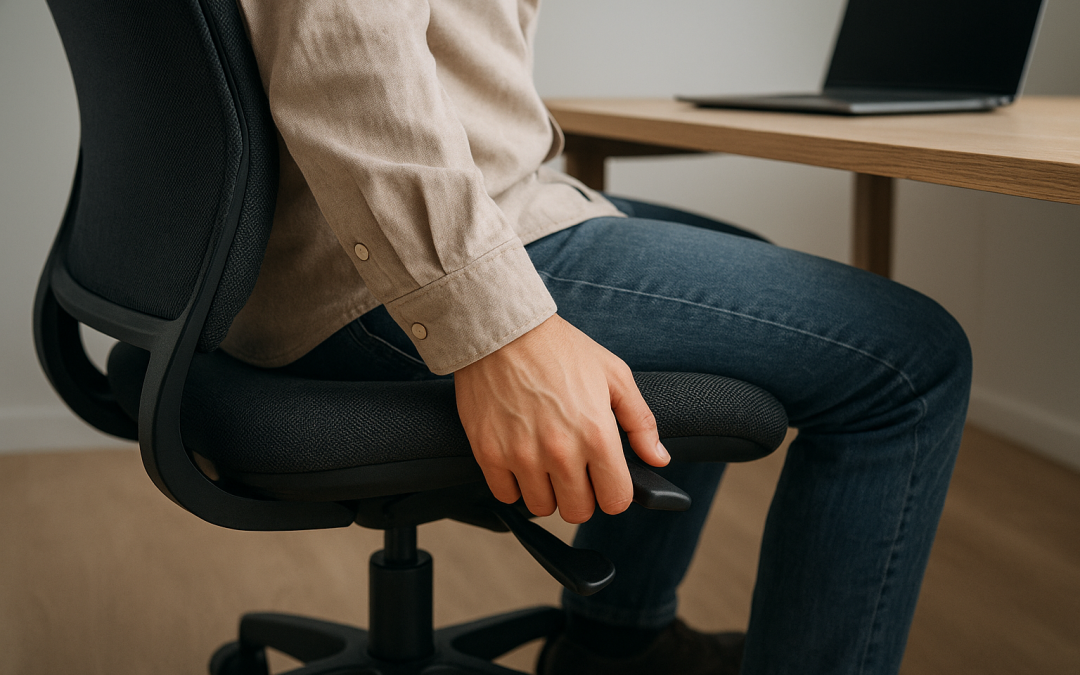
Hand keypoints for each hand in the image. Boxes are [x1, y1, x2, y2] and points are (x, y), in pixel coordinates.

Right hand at [454, 315, 668, 522]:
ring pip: (541, 508)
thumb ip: (641, 421)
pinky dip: (515, 485)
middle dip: (581, 495)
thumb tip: (658, 458)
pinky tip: (521, 460)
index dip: (614, 492)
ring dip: (547, 491)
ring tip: (545, 462)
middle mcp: (560, 451)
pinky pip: (506, 495)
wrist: (503, 331)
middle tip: (575, 468)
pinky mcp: (489, 453)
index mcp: (597, 434)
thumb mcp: (614, 375)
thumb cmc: (559, 349)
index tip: (605, 479)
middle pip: (577, 511)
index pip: (616, 500)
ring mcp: (521, 455)